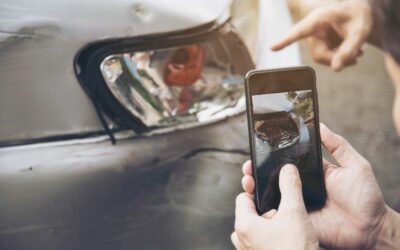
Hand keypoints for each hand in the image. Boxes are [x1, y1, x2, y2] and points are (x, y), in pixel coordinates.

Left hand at [231, 164, 318, 249]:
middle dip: (267, 208)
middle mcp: (242, 239)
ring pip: (257, 227)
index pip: (243, 196)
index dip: (256, 188)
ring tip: (287, 226)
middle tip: (282, 211)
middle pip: (250, 211)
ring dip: (271, 222)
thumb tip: (288, 170)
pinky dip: (273, 235)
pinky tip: (288, 237)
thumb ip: (290, 187)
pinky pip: (261, 240)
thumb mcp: (294, 213)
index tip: (264, 183)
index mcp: (243, 225)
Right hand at [241, 123, 387, 248]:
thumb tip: (320, 125)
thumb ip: (337, 145)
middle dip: (257, 170)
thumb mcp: (354, 165)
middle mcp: (301, 186)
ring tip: (247, 179)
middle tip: (248, 166)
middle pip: (274, 176)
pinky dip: (266, 208)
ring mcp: (298, 203)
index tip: (259, 148)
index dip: (272, 155)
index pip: (288, 160)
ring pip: (272, 194)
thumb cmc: (366, 197)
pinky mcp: (297, 219)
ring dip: (257, 187)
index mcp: (312, 171)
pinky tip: (256, 199)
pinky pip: (279, 213)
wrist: (370, 229)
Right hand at [271, 0, 371, 70]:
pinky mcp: (318, 43)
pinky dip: (338, 58)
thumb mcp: (360, 32)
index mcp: (318, 19)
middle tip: (356, 59)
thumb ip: (349, 50)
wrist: (359, 12)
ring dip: (339, 60)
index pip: (299, 32)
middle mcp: (312, 28)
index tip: (272, 48)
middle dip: (336, 59)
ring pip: (321, 58)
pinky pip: (324, 57)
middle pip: (318, 54)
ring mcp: (314, 36)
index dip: (286, 41)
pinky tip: (352, 53)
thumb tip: (336, 70)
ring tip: (357, 54)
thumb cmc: (359, 17)